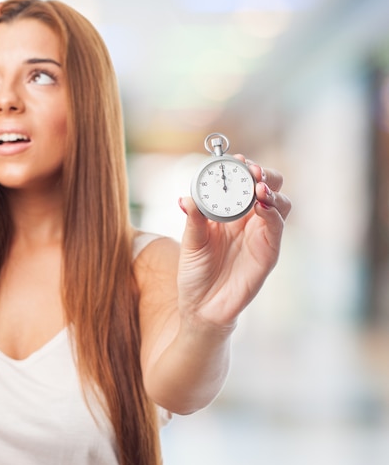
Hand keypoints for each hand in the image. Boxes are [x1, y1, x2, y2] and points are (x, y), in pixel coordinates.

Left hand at [177, 155, 290, 328]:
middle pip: (269, 187)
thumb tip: (185, 198)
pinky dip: (272, 214)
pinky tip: (261, 206)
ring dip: (271, 191)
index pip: (243, 182)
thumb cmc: (195, 272)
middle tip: (252, 169)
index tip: (235, 158)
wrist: (201, 306)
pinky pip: (276, 228)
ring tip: (258, 186)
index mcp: (229, 212)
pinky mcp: (269, 252)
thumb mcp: (190, 242)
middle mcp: (249, 220)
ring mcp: (261, 235)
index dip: (242, 168)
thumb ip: (193, 220)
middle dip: (264, 173)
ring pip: (279, 204)